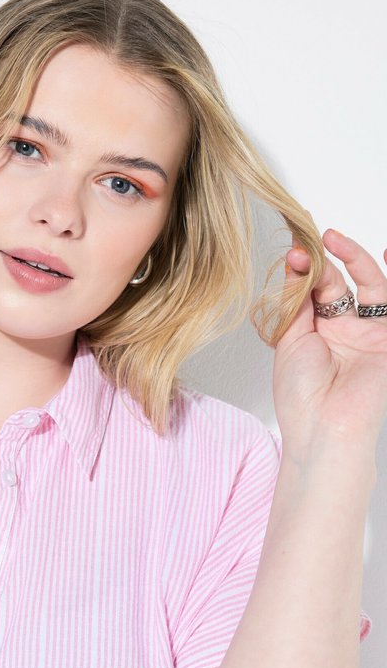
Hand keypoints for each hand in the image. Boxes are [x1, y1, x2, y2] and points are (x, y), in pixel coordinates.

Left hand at [275, 229, 386, 459]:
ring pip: (367, 285)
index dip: (303, 269)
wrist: (323, 427)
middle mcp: (342, 331)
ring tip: (333, 240)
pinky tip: (384, 254)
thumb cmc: (301, 396)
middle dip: (323, 261)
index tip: (292, 250)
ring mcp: (367, 333)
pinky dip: (385, 275)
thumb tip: (296, 262)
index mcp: (314, 334)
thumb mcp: (289, 341)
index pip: (311, 291)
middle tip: (310, 244)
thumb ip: (296, 302)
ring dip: (353, 259)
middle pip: (337, 284)